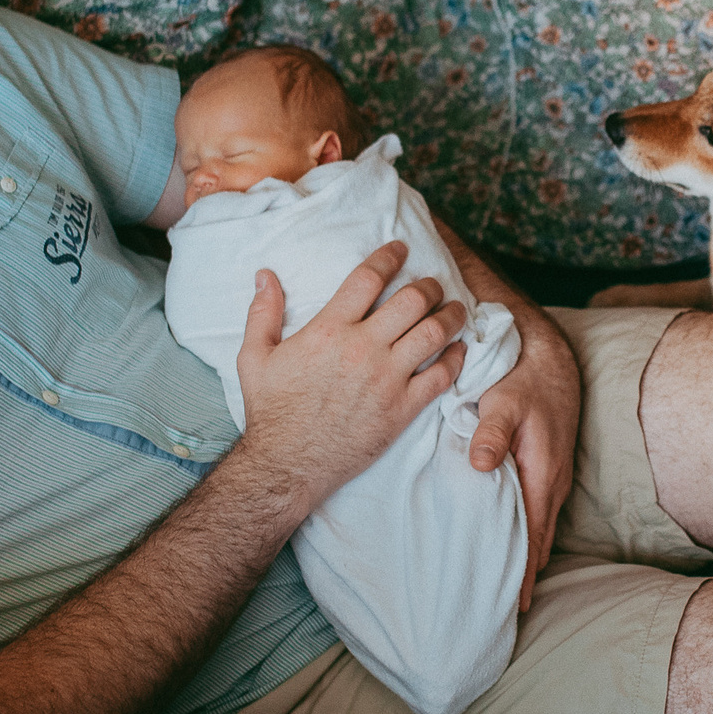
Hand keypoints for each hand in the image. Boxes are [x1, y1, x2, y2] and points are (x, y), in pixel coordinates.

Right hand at [235, 240, 466, 516]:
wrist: (287, 464)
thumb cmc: (270, 411)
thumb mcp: (254, 357)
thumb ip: (262, 313)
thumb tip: (265, 275)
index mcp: (328, 329)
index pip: (368, 278)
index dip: (389, 257)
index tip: (401, 249)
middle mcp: (362, 348)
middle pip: (412, 300)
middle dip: (429, 285)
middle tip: (434, 283)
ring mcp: (387, 379)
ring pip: (434, 332)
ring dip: (451, 315)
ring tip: (455, 309)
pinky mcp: (402, 409)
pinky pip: (441, 376)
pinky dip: (455, 358)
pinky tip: (458, 350)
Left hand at [467, 313, 580, 611]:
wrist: (548, 356)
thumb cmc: (522, 379)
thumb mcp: (503, 401)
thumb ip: (490, 432)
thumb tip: (479, 464)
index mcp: (542, 473)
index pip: (532, 535)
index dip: (524, 571)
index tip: (514, 606)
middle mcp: (551, 481)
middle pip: (538, 540)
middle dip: (525, 575)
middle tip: (505, 613)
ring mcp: (551, 476)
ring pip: (538, 527)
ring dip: (526, 556)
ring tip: (506, 590)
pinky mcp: (544, 467)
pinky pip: (536, 511)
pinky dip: (526, 533)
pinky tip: (510, 543)